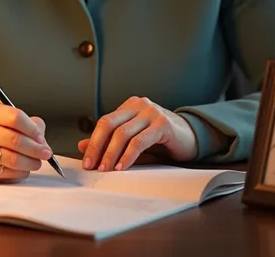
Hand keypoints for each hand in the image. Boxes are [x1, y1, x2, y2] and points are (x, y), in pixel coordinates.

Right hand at [0, 104, 52, 182]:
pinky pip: (8, 174)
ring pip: (14, 160)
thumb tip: (43, 143)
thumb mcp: (8, 118)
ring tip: (37, 162)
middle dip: (36, 149)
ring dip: (31, 163)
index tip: (41, 138)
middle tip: (46, 153)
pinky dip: (21, 173)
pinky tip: (24, 168)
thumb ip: (30, 125)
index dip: (32, 129)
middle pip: (16, 140)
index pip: (16, 118)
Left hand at [78, 96, 197, 171]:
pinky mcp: (162, 124)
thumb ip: (110, 141)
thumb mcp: (133, 140)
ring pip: (123, 133)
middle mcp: (139, 105)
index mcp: (129, 106)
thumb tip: (83, 146)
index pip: (105, 122)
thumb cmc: (161, 139)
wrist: (191, 137)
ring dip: (111, 153)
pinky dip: (129, 155)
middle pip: (109, 124)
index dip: (93, 141)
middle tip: (91, 165)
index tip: (86, 161)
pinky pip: (140, 141)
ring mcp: (151, 112)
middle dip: (97, 147)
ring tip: (105, 169)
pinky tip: (123, 166)